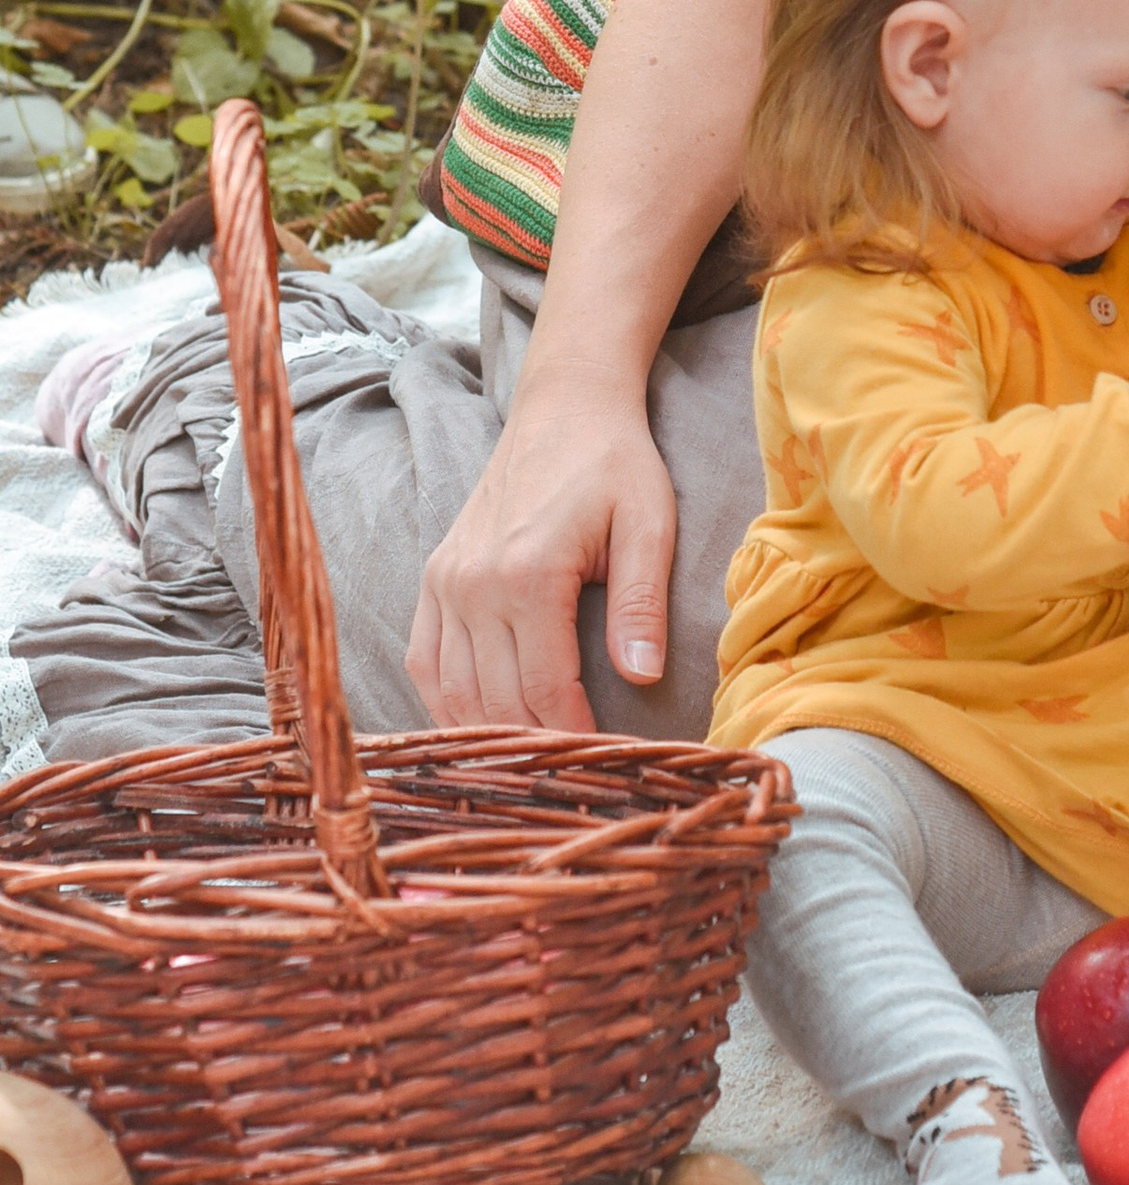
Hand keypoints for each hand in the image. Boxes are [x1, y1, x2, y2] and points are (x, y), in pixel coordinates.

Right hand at [407, 371, 676, 730]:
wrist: (564, 409)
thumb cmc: (614, 465)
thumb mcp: (649, 524)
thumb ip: (641, 603)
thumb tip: (641, 677)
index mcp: (528, 573)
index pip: (546, 688)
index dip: (574, 735)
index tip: (603, 761)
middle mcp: (473, 583)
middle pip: (498, 699)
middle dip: (536, 744)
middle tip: (571, 774)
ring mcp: (445, 581)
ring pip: (454, 691)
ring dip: (490, 733)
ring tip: (531, 759)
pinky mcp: (433, 577)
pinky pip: (424, 661)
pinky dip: (446, 703)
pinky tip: (477, 726)